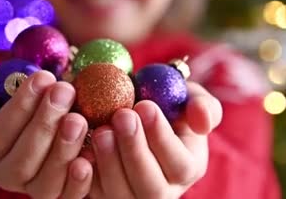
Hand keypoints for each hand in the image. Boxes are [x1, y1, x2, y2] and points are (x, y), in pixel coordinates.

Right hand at [0, 70, 92, 198]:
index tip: (42, 77)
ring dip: (63, 150)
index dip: (20, 108)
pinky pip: (68, 197)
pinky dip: (79, 182)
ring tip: (78, 118)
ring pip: (45, 184)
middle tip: (64, 91)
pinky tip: (89, 156)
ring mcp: (33, 188)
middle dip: (44, 125)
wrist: (48, 102)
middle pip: (21, 163)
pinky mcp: (60, 193)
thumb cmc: (16, 92)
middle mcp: (4, 175)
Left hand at [88, 81, 222, 198]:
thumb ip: (203, 106)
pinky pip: (95, 195)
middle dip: (135, 150)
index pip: (180, 164)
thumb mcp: (189, 97)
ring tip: (102, 130)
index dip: (162, 137)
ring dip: (110, 163)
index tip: (145, 106)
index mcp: (188, 167)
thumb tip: (201, 119)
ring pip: (121, 195)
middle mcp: (164, 191)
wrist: (130, 110)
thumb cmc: (165, 103)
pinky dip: (85, 175)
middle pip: (152, 188)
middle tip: (122, 115)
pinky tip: (81, 149)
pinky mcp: (104, 196)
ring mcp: (132, 197)